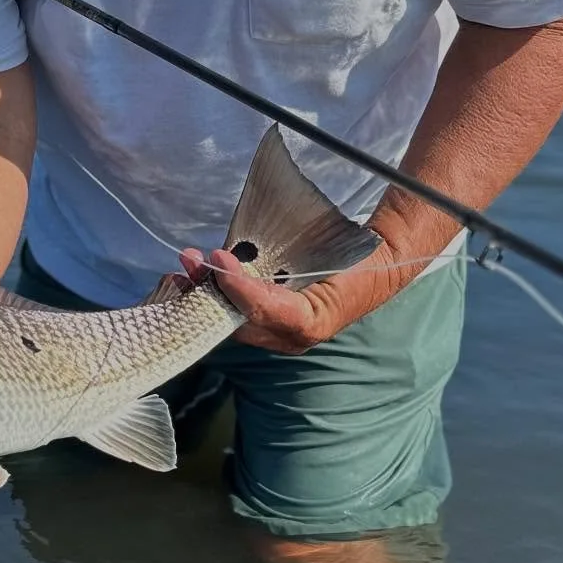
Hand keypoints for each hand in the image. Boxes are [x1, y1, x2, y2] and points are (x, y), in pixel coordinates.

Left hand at [179, 248, 360, 354]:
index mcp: (313, 319)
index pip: (267, 311)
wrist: (377, 265)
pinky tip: (196, 274)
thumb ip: (316, 239)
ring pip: (231, 317)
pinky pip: (236, 310)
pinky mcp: (267, 318)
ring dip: (205, 290)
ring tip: (186, 263)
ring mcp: (277, 329)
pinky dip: (215, 292)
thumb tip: (278, 227)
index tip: (218, 256)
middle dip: (210, 291)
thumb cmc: (357, 255)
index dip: (239, 288)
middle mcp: (290, 334)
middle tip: (189, 260)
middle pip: (240, 320)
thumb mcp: (340, 247)